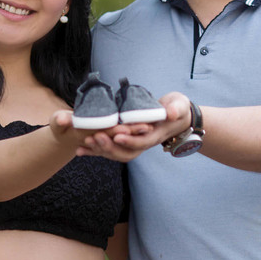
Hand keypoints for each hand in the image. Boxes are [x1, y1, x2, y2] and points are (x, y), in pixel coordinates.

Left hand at [77, 93, 192, 159]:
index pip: (142, 142)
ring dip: (100, 150)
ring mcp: (134, 144)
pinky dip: (96, 151)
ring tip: (84, 143)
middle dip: (109, 147)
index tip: (117, 135)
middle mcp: (143, 142)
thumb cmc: (177, 109)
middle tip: (94, 138)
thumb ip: (176, 109)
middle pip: (125, 152)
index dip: (130, 140)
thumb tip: (171, 113)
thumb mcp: (179, 106)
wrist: (176, 118)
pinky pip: (110, 149)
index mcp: (155, 135)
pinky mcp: (126, 141)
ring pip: (116, 153)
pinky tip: (80, 150)